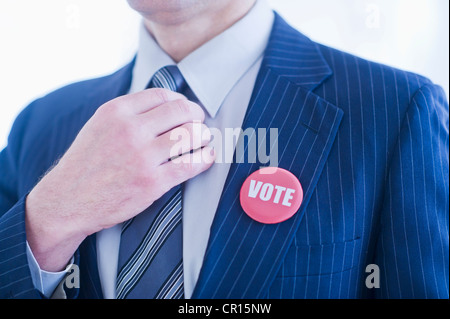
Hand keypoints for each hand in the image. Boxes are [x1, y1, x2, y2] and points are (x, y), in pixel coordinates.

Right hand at [25, 88, 214, 270]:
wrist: (68, 200)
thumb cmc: (87, 163)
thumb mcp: (100, 125)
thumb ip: (130, 113)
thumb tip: (167, 105)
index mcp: (116, 112)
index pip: (163, 95)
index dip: (181, 101)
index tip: (186, 110)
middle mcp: (130, 130)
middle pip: (181, 111)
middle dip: (197, 116)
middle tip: (200, 124)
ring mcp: (142, 157)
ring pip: (190, 135)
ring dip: (204, 136)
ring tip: (204, 140)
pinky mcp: (152, 182)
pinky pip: (191, 164)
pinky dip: (205, 158)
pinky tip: (207, 156)